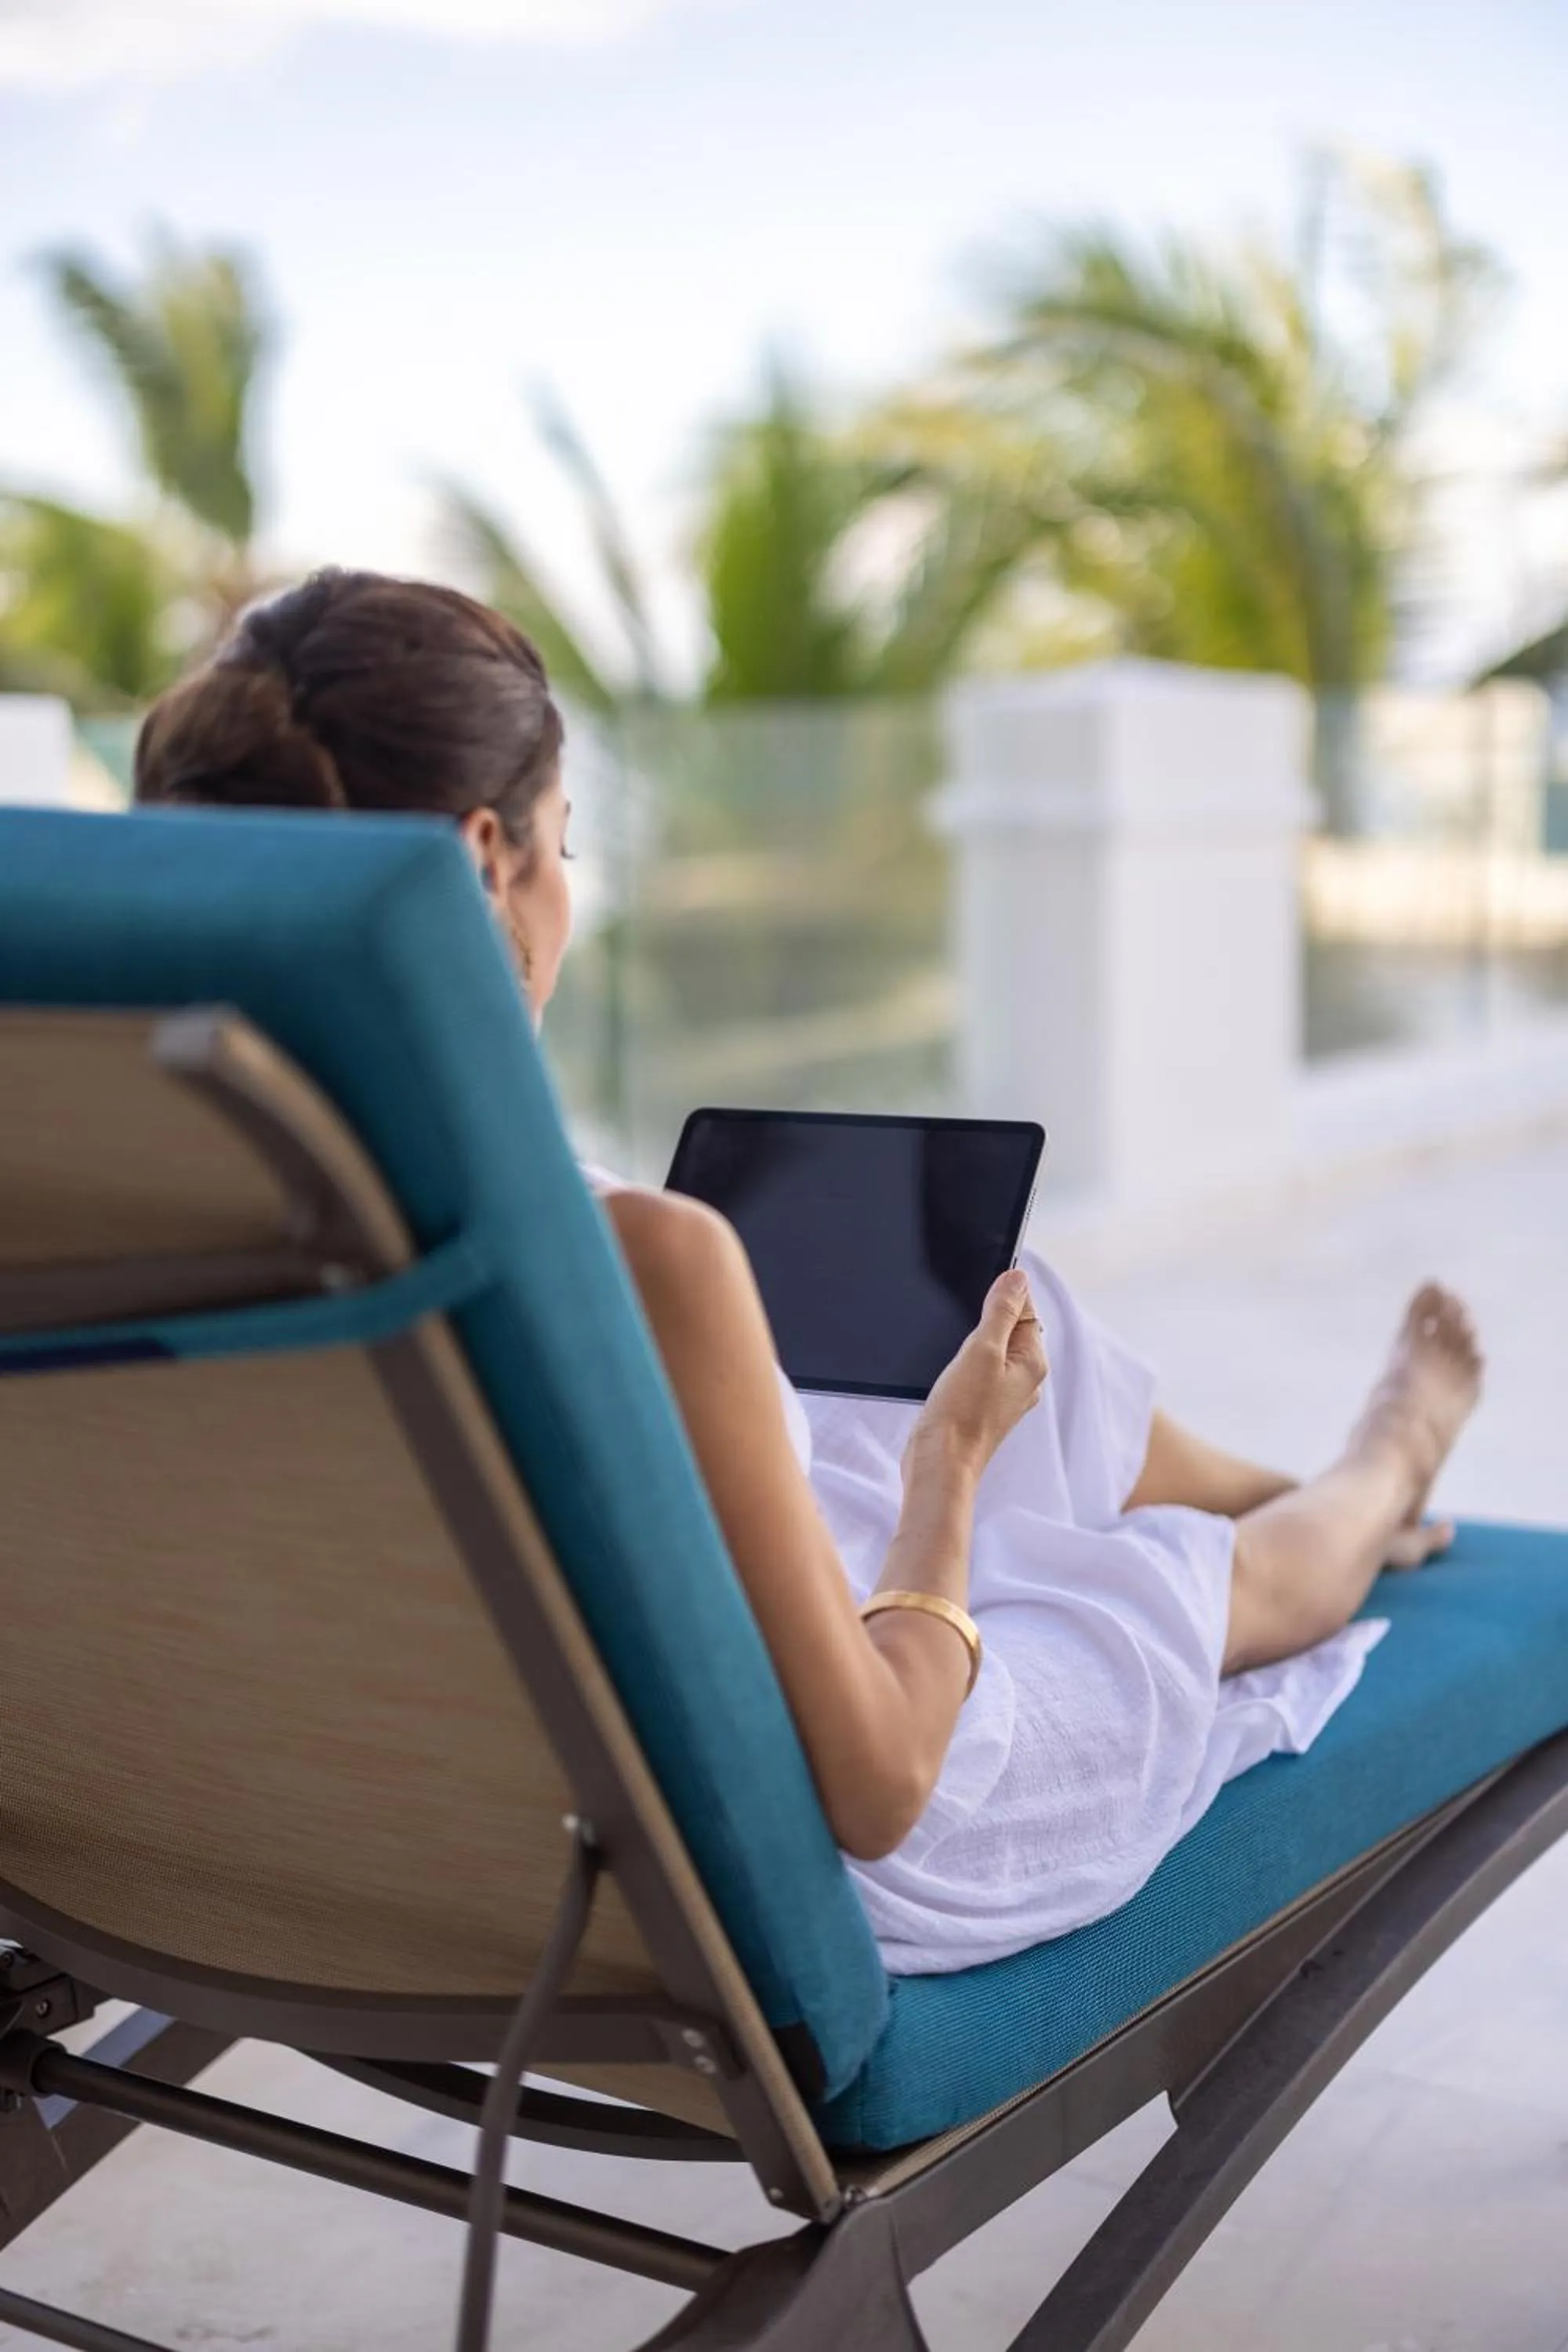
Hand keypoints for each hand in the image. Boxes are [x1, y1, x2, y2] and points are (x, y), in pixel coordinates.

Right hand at [907, 1269, 1048, 1483]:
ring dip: (974, 1339)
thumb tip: (1018, 1278)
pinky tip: (949, 1365)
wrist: (940, 1463)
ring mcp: (1003, 1393)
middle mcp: (1024, 1378)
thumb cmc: (962, 1413)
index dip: (1004, 1292)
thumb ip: (1002, 1312)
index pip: (1027, 1309)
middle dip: (987, 1315)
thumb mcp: (982, 1350)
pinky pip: (979, 1368)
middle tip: (960, 1315)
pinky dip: (965, 1360)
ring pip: (993, 1349)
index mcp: (1032, 1362)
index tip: (979, 1288)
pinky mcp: (981, 1403)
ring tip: (953, 1345)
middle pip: (1011, 1328)